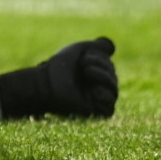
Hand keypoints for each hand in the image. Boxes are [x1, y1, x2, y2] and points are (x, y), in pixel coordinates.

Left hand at [0, 37, 117, 119]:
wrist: (47, 83)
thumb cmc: (60, 67)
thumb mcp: (79, 50)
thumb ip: (96, 47)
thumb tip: (113, 48)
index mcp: (95, 72)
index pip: (109, 65)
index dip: (99, 58)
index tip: (82, 58)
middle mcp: (97, 86)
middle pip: (113, 77)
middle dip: (100, 66)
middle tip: (82, 67)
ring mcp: (96, 100)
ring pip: (114, 91)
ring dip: (104, 78)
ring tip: (87, 73)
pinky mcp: (93, 112)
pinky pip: (109, 109)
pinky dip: (105, 97)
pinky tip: (95, 91)